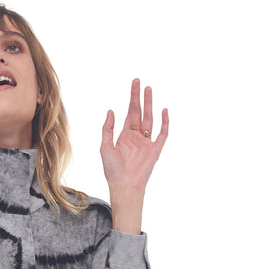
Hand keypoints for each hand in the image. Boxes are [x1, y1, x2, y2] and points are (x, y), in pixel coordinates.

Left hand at [101, 78, 168, 197]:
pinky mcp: (155, 150)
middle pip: (140, 112)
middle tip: (139, 82)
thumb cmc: (113, 171)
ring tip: (149, 90)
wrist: (124, 186)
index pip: (130, 112)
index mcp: (125, 136)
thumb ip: (107, 129)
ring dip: (150, 105)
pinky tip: (164, 111)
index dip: (132, 98)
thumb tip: (111, 110)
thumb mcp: (105, 147)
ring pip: (150, 119)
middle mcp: (137, 137)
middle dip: (140, 97)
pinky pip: (162, 134)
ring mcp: (146, 143)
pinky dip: (164, 123)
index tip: (134, 84)